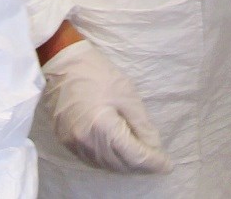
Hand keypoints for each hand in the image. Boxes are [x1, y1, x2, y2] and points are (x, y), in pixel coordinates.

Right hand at [41, 39, 172, 173]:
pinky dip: (109, 160)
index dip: (152, 162)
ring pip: (105, 165)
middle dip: (140, 166)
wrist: (63, 64)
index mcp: (102, 127)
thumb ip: (141, 124)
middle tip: (157, 161)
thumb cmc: (97, 73)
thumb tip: (153, 145)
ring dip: (125, 165)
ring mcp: (73, 144)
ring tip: (141, 159)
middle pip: (119, 164)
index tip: (167, 165)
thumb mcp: (126, 94)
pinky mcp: (66, 142)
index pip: (133, 155)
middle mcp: (86, 141)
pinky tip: (120, 154)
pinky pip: (92, 159)